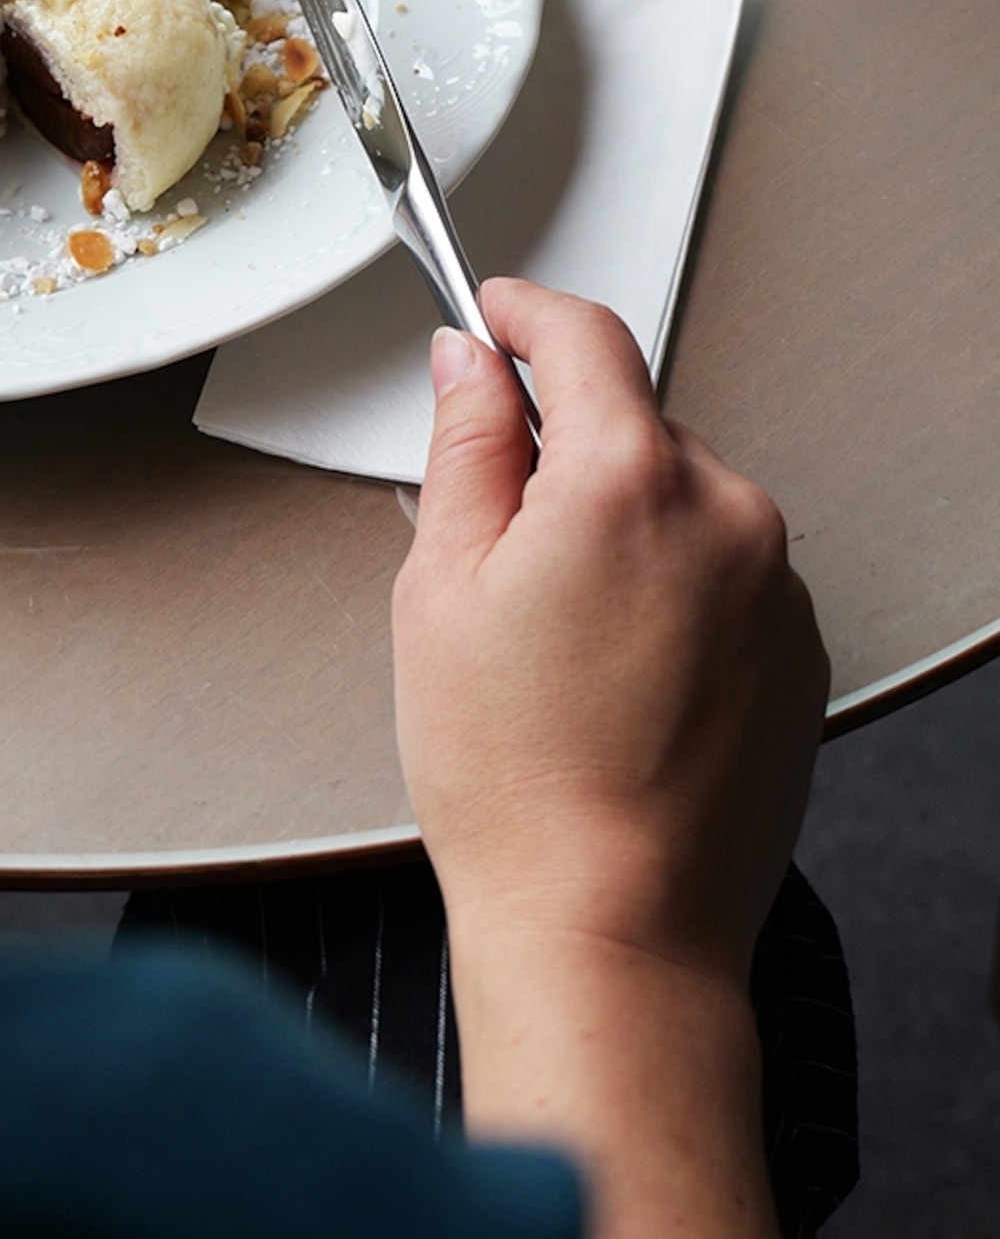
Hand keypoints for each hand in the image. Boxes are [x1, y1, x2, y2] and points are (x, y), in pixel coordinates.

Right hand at [395, 283, 835, 1238]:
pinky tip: (609, 675)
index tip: (497, 312)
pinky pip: (724, 574)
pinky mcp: (800, 652)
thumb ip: (465, 449)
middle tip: (491, 534)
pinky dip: (669, 590)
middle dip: (565, 450)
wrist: (611, 927)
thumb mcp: (439, 588)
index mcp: (629, 481)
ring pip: (681, 501)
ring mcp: (777, 588)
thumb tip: (471, 371)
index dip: (525, 312)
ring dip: (621, 524)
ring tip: (552, 639)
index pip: (585, 338)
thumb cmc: (516, 784)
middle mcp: (727, 516)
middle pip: (635, 425)